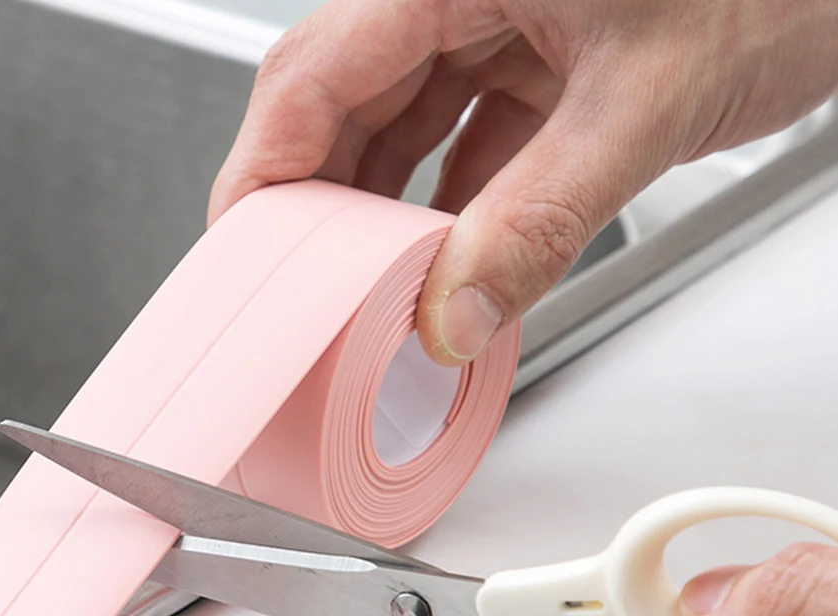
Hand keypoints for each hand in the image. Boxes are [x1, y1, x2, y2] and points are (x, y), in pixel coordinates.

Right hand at [210, 0, 837, 364]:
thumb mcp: (646, 101)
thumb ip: (542, 219)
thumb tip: (457, 311)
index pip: (312, 71)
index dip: (264, 171)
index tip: (245, 252)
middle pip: (340, 103)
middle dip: (317, 202)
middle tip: (302, 287)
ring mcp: (497, 23)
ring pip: (399, 125)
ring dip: (384, 213)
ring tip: (368, 288)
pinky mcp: (534, 61)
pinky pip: (462, 140)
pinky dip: (450, 207)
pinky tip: (445, 262)